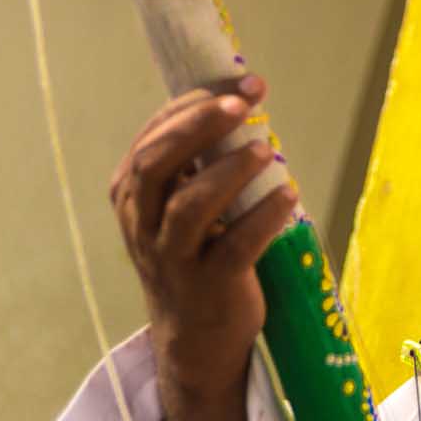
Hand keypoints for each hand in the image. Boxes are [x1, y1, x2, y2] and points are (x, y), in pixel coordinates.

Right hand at [108, 75, 297, 400]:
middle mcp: (143, 225)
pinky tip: (288, 194)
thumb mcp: (184, 205)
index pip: (151, 139)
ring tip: (264, 150)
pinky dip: (263, 217)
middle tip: (243, 103)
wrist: (196, 337)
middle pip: (156, 165)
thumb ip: (199, 161)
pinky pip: (234, 248)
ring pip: (188, 208)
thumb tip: (243, 97)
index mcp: (133, 197)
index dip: (192, 105)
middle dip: (199, 126)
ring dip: (228, 171)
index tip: (240, 83)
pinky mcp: (207, 287)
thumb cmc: (197, 252)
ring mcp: (171, 259)